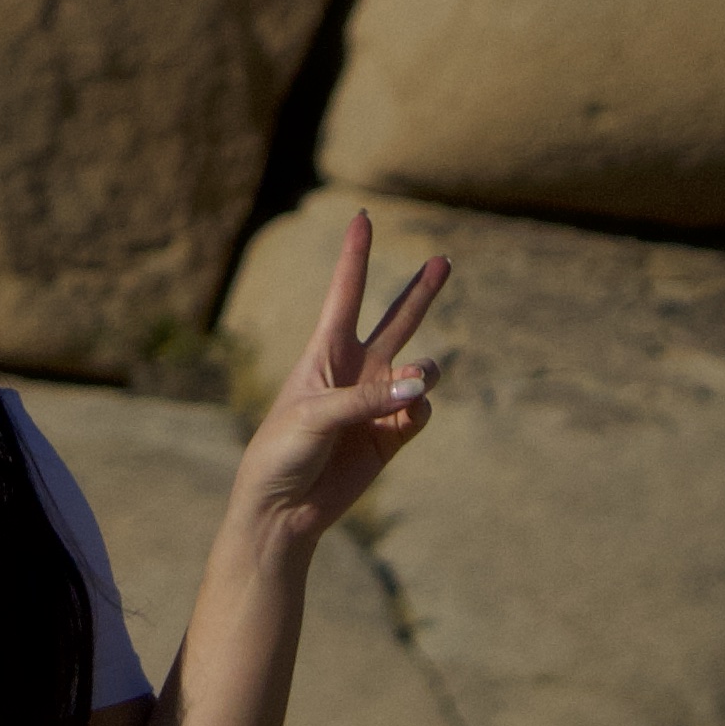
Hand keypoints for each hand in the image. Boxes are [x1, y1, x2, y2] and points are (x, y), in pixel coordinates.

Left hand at [230, 210, 447, 550]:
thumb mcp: (313, 415)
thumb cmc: (281, 452)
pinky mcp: (391, 436)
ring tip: (415, 381)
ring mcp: (376, 402)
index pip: (345, 294)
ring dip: (424, 370)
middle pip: (397, 320)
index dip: (355, 255)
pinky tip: (406, 413)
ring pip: (419, 367)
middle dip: (421, 292)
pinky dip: (418, 408)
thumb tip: (420, 387)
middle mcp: (355, 371)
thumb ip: (367, 399)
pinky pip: (419, 410)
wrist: (284, 509)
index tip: (362, 216)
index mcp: (324, 353)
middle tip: (444, 260)